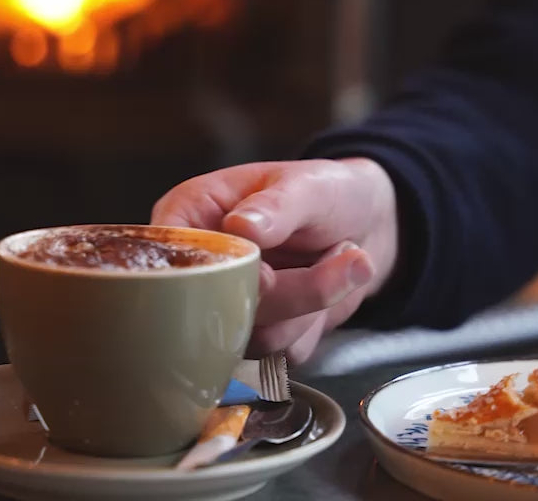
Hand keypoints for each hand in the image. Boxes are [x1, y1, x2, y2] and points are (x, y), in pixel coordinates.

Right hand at [151, 158, 397, 363]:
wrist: (367, 223)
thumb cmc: (325, 190)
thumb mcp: (306, 185)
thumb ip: (276, 205)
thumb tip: (241, 226)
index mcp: (193, 213)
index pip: (169, 254)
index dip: (213, 274)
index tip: (268, 274)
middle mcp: (203, 264)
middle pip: (214, 306)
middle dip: (285, 292)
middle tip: (342, 254)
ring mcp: (228, 303)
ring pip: (252, 336)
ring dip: (310, 304)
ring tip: (343, 255)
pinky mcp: (259, 333)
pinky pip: (282, 353)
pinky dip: (316, 324)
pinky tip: (334, 283)